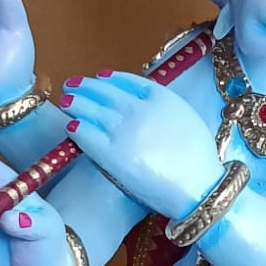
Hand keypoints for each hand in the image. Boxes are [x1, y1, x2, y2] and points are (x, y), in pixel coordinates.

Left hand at [62, 72, 223, 220]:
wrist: (197, 188)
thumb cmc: (199, 160)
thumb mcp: (188, 119)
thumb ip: (165, 107)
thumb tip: (147, 105)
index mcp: (161, 97)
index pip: (128, 81)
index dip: (110, 79)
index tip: (101, 77)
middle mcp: (139, 109)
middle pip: (105, 92)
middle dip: (86, 87)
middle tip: (72, 85)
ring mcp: (123, 130)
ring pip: (91, 111)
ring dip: (77, 104)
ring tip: (67, 101)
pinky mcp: (111, 154)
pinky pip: (87, 136)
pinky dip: (77, 130)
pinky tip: (71, 127)